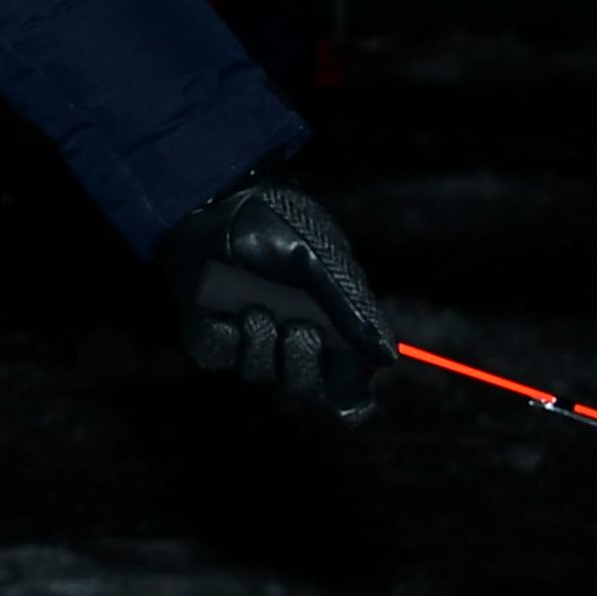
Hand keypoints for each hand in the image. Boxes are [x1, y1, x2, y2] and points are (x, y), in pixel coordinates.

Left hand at [160, 171, 395, 423]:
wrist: (219, 198)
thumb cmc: (278, 226)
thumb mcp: (323, 262)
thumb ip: (352, 309)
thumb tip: (388, 357)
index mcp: (328, 325)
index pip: (346, 382)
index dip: (348, 395)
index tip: (346, 397)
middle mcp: (288, 337)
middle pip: (304, 385)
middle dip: (303, 362)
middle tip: (299, 329)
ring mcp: (246, 336)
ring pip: (259, 372)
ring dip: (261, 344)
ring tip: (255, 309)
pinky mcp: (208, 329)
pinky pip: (216, 354)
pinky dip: (224, 339)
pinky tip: (226, 315)